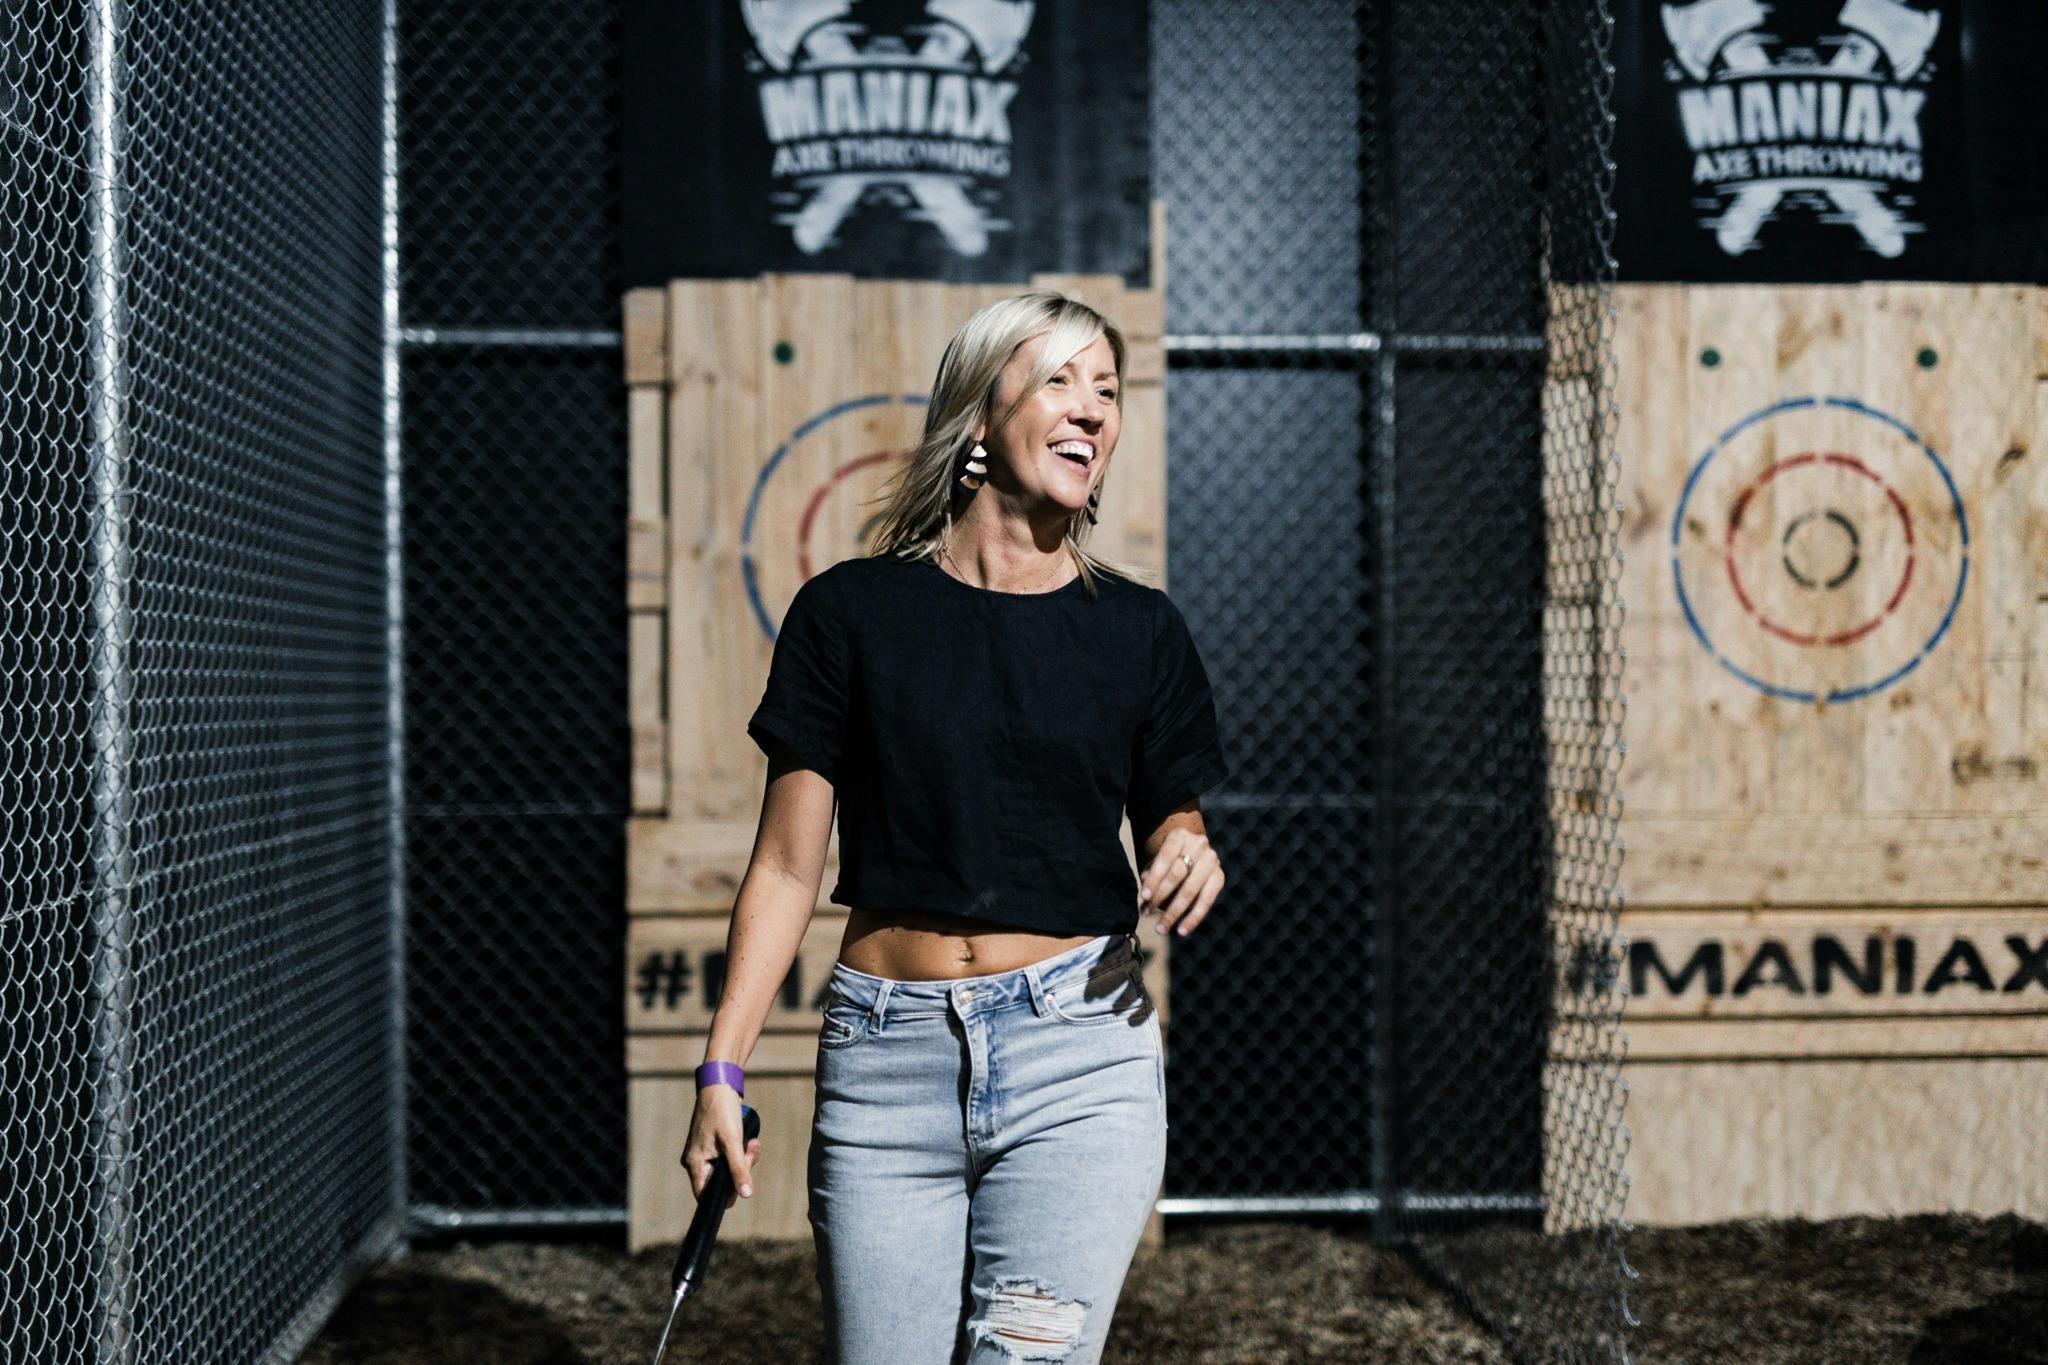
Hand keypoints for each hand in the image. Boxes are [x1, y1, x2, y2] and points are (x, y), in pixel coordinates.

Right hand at [684, 1083, 760, 1209]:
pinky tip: (749, 1140)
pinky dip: (740, 1151)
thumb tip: (746, 1194)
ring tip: (752, 1143)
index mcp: (694, 1164)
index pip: (705, 1195)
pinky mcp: (713, 1144)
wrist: (720, 1084)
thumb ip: (739, 1169)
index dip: (725, 1195)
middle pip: (721, 1181)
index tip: (743, 1181)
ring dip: (744, 1158)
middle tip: (750, 1151)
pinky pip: (729, 1157)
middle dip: (741, 1168)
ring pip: (728, 1168)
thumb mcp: (733, 1142)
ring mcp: (704, 1152)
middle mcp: (696, 1161)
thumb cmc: (722, 1111)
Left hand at [1138, 829, 1223, 938]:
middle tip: (1145, 913)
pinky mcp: (1219, 877)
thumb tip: (1145, 887)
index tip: (1144, 896)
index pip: (1166, 857)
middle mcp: (1199, 845)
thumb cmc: (1167, 859)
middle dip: (1160, 896)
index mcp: (1179, 836)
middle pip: (1178, 874)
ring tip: (1160, 928)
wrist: (1191, 852)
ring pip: (1191, 890)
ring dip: (1174, 912)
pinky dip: (1193, 918)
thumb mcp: (1157, 860)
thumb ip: (1151, 872)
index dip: (1155, 877)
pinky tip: (1182, 931)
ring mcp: (1212, 861)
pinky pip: (1206, 901)